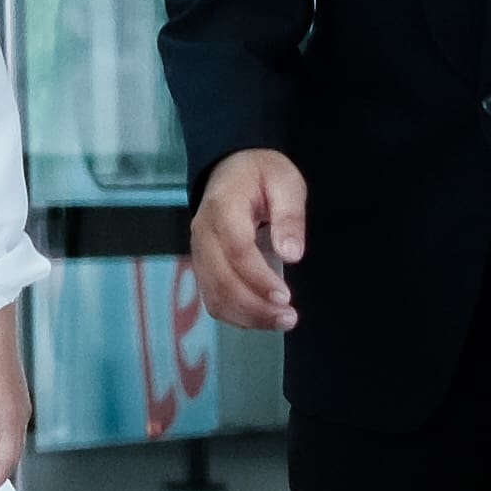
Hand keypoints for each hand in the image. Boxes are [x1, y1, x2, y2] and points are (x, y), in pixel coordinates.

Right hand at [189, 147, 305, 333]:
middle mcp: (203, 233)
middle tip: (290, 318)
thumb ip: (289, 216)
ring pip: (214, 295)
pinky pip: (213, 298)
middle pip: (221, 280)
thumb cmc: (262, 174)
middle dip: (255, 306)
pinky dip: (236, 315)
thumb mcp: (286, 182)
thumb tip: (291, 255)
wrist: (231, 168)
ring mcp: (199, 253)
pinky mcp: (203, 267)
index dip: (259, 278)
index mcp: (222, 207)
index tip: (286, 296)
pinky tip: (262, 317)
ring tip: (281, 322)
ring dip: (247, 316)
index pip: (236, 250)